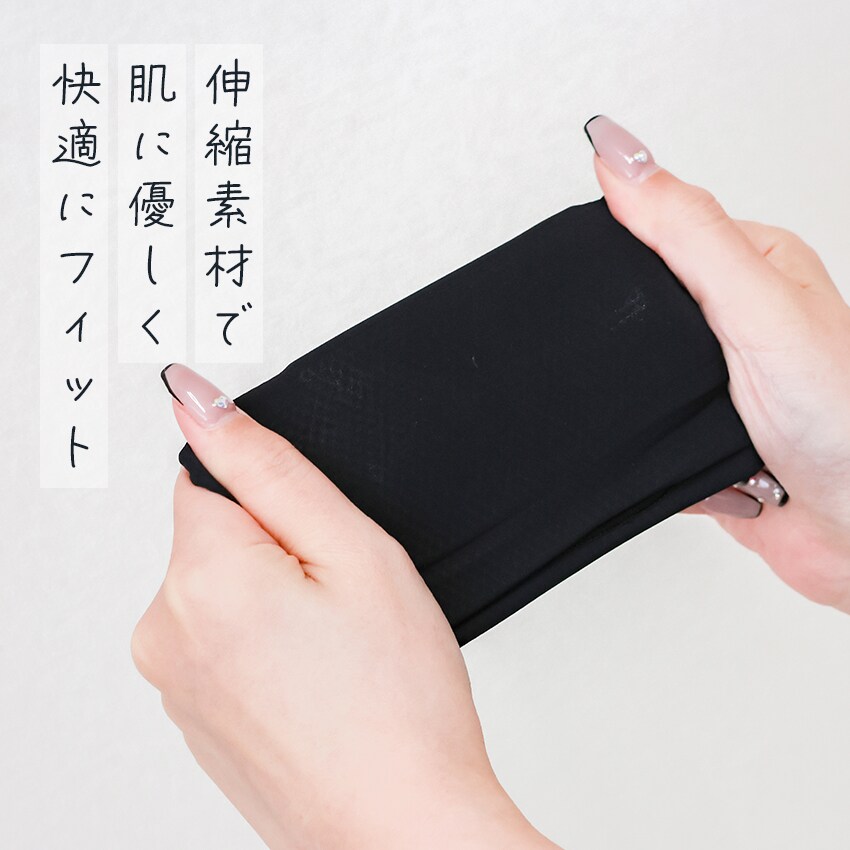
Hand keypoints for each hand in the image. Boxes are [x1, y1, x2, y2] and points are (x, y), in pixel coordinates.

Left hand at [132, 364, 559, 849]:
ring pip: (224, 588)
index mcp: (200, 580)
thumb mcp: (354, 553)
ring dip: (275, 599)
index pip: (210, 475)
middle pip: (217, 535)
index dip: (280, 501)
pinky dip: (266, 645)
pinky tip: (317, 681)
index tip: (318, 545)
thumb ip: (271, 469)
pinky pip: (225, 641)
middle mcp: (165, 633)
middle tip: (340, 602)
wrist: (403, 828)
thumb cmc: (396, 706)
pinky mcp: (193, 714)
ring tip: (334, 650)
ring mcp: (173, 683)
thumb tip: (200, 405)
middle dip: (279, 549)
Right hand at [584, 115, 849, 613]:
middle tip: (663, 363)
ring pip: (636, 383)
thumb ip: (687, 233)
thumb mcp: (757, 305)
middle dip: (628, 346)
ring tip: (689, 418)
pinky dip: (655, 458)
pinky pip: (645, 441)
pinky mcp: (702, 440)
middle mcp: (738, 324)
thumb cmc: (847, 417)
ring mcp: (719, 385)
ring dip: (646, 411)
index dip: (613, 242)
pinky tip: (692, 458)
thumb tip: (620, 158)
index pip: (660, 230)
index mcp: (754, 268)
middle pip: (638, 314)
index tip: (586, 264)